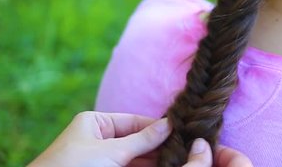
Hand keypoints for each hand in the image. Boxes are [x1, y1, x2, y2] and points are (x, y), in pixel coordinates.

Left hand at [28, 111, 252, 166]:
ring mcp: (101, 159)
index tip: (183, 130)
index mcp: (95, 123)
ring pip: (135, 157)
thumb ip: (142, 139)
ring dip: (154, 160)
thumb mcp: (111, 152)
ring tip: (180, 159)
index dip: (158, 127)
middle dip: (159, 146)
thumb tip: (169, 123)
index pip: (134, 121)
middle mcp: (98, 138)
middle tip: (187, 148)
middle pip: (137, 140)